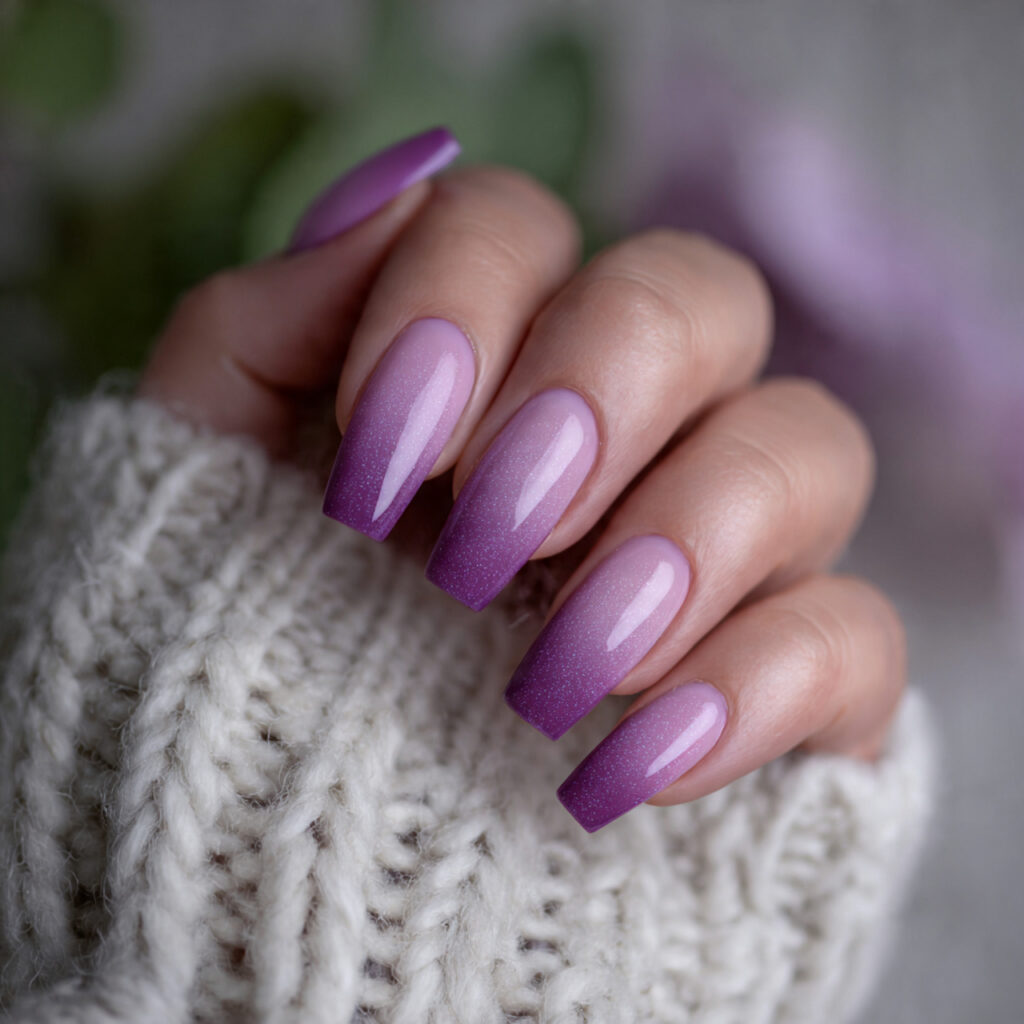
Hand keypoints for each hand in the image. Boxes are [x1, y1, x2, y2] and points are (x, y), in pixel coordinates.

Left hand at [140, 128, 904, 831]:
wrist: (299, 876)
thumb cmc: (241, 668)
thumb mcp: (205, 489)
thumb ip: (263, 327)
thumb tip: (396, 178)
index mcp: (482, 371)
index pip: (521, 230)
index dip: (458, 303)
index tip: (378, 466)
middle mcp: (618, 436)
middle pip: (699, 296)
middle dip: (597, 394)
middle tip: (487, 540)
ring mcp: (713, 554)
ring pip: (809, 445)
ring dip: (688, 537)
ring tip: (554, 672)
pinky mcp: (782, 681)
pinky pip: (853, 637)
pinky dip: (757, 689)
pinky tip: (631, 767)